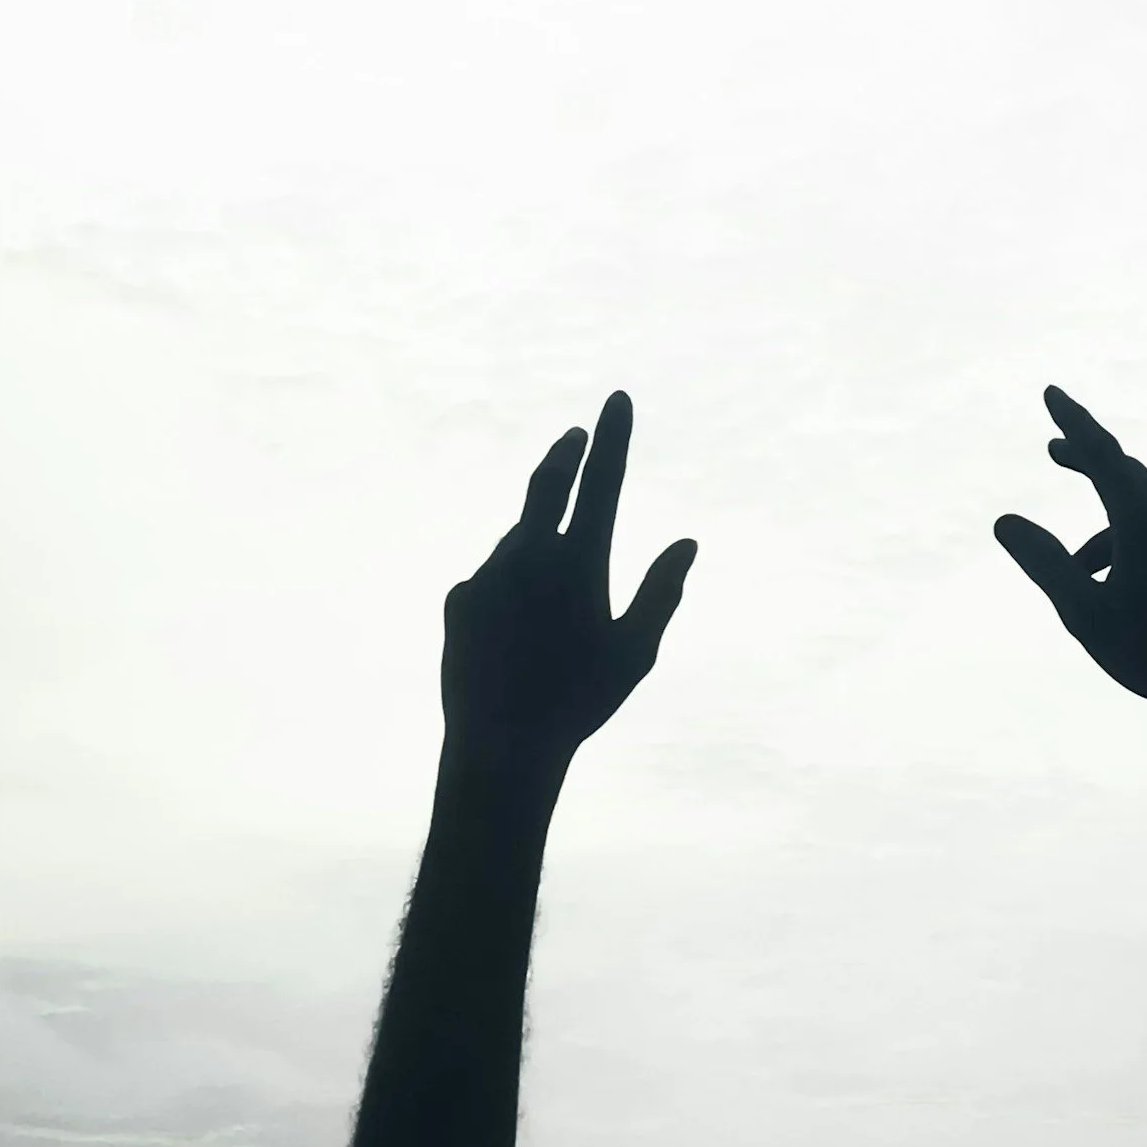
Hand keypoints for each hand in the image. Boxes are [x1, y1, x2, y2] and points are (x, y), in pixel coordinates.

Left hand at [440, 391, 696, 771]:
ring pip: (518, 541)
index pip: (601, 481)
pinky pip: (490, 579)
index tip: (616, 398)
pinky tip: (516, 632)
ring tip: (552, 601)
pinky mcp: (459, 599)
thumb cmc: (579, 702)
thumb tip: (687, 544)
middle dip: (565, 453)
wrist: (499, 748)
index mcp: (579, 561)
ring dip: (536, 544)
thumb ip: (662, 592)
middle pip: (547, 484)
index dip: (612, 437)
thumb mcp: (635, 651)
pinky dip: (508, 587)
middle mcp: (529, 554)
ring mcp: (488, 574)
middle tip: (575, 435)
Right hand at [995, 387, 1146, 747]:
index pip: (1102, 453)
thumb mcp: (1082, 612)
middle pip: (1127, 475)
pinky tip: (1131, 586)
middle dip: (1088, 462)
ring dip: (1110, 527)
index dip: (1073, 422)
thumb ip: (1043, 562)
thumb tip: (1004, 522)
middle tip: (1054, 452)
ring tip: (1081, 573)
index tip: (1051, 392)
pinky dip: (1142, 545)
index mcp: (1145, 519)